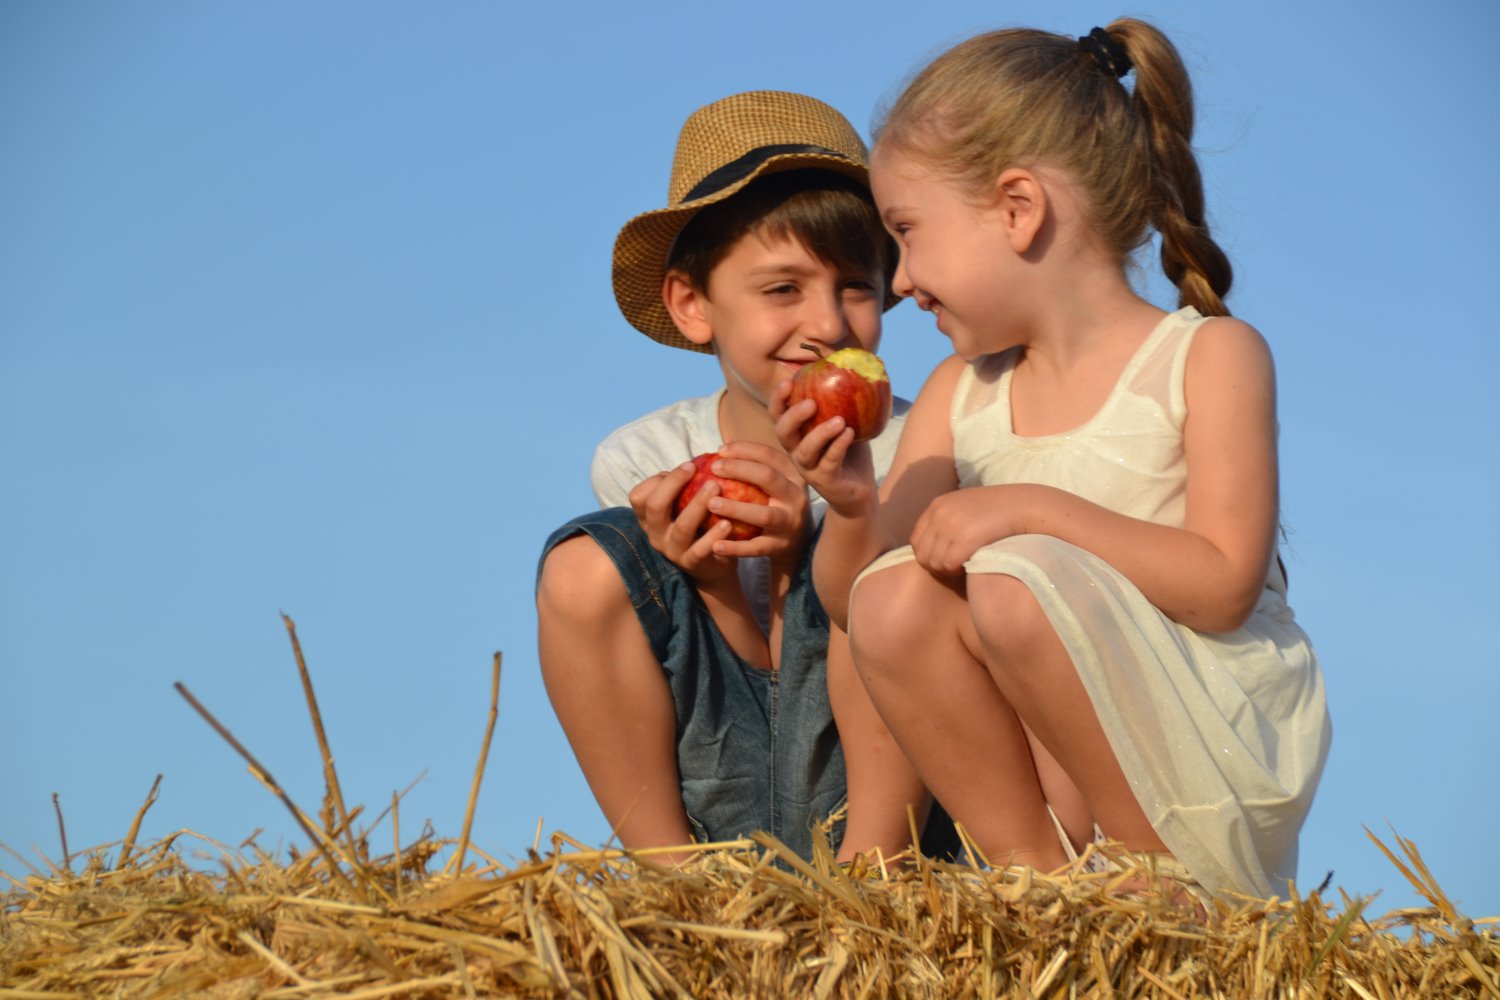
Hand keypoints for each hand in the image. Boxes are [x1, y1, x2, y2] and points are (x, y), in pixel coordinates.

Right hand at [628, 462, 739, 585]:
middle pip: (654, 506)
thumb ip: (683, 488)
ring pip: (681, 527)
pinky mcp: (693, 564)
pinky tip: (727, 523)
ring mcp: (673, 551)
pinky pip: (701, 549)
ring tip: (715, 487)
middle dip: (673, 484)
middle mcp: (656, 535)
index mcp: (649, 519)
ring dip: (697, 505)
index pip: (638, 496)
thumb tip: (696, 460)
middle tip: (694, 469)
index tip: (686, 467)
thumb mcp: (683, 507)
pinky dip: (714, 535)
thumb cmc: (697, 526)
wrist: (712, 566)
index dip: (657, 480)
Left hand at [702, 440, 809, 563]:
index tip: (720, 450)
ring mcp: (790, 523)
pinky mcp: (781, 546)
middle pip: (768, 477)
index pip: (770, 455)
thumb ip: (755, 468)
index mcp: (793, 476)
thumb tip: (719, 452)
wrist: (799, 543)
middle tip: (714, 469)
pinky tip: (715, 545)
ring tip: (711, 504)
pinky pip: (756, 547)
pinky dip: (735, 547)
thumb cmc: (776, 505)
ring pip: (764, 514)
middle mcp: (796, 497)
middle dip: (740, 469)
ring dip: (736, 508)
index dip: (745, 449)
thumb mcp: (776, 484)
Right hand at [770, 379, 876, 517]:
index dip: (778, 398)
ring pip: (804, 451)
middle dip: (793, 416)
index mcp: (797, 435)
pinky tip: (849, 433)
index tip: (790, 380)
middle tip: (811, 402)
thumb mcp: (848, 420)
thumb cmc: (850, 451)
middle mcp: (797, 452)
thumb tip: (862, 359)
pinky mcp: (826, 482)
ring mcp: (809, 469)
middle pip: (782, 433)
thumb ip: (847, 397)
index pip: (778, 414)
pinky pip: (828, 463)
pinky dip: (838, 447)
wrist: (860, 490)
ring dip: (819, 433)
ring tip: (839, 420)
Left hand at [910, 486, 1027, 574]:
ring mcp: (951, 525)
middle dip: (935, 566)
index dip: (927, 555)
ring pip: (934, 563)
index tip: (944, 560)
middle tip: (954, 567)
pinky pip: (948, 565)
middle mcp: (940, 513)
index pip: (916, 540)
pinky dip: (956, 570)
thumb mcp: (964, 507)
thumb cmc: (998, 510)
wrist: (1024, 506)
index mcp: (937, 505)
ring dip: (947, 570)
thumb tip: (929, 546)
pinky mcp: (965, 538)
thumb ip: (945, 520)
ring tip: (962, 566)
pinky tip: (968, 566)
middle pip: (922, 554)